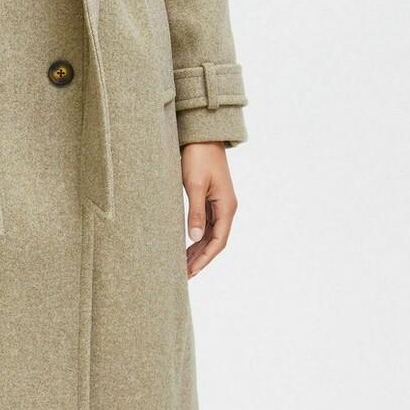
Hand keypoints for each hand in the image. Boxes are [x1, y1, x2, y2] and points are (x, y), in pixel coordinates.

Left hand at [181, 142, 237, 277]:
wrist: (202, 135)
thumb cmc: (198, 157)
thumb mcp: (195, 185)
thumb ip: (196, 212)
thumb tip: (196, 238)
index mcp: (227, 206)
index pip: (218, 241)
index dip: (205, 259)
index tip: (190, 272)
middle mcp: (226, 207)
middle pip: (216, 241)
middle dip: (201, 259)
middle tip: (183, 274)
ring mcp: (219, 203)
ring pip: (211, 234)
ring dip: (199, 250)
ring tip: (183, 265)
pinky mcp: (210, 198)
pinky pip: (206, 224)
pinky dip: (197, 237)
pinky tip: (187, 245)